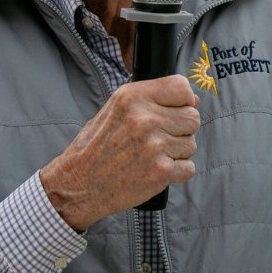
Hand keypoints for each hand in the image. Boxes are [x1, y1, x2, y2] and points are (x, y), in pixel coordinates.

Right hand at [39, 75, 200, 231]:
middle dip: (181, 128)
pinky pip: (189, 168)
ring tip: (152, 155)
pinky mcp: (160, 172)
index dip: (183, 100)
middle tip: (160, 138)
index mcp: (132, 97)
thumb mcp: (115, 109)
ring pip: (191, 144)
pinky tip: (156, 170)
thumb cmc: (96, 146)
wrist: (78, 185)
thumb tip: (193, 100)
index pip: (181, 88)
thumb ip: (152, 99)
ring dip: (177, 151)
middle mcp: (145, 119)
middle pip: (192, 117)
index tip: (174, 110)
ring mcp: (154, 146)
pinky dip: (177, 172)